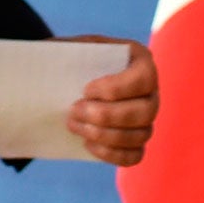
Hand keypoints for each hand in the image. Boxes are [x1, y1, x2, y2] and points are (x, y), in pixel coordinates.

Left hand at [64, 36, 158, 165]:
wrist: (64, 81)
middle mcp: (150, 91)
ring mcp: (146, 119)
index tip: (85, 90)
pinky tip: (87, 144)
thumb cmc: (68, 59)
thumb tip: (53, 66)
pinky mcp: (136, 141)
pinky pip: (134, 155)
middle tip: (74, 111)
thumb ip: (65, 50)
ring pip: (140, 136)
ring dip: (104, 135)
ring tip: (75, 126)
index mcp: (139, 60)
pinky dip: (112, 154)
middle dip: (107, 116)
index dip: (116, 88)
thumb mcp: (67, 47)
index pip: (143, 78)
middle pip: (145, 111)